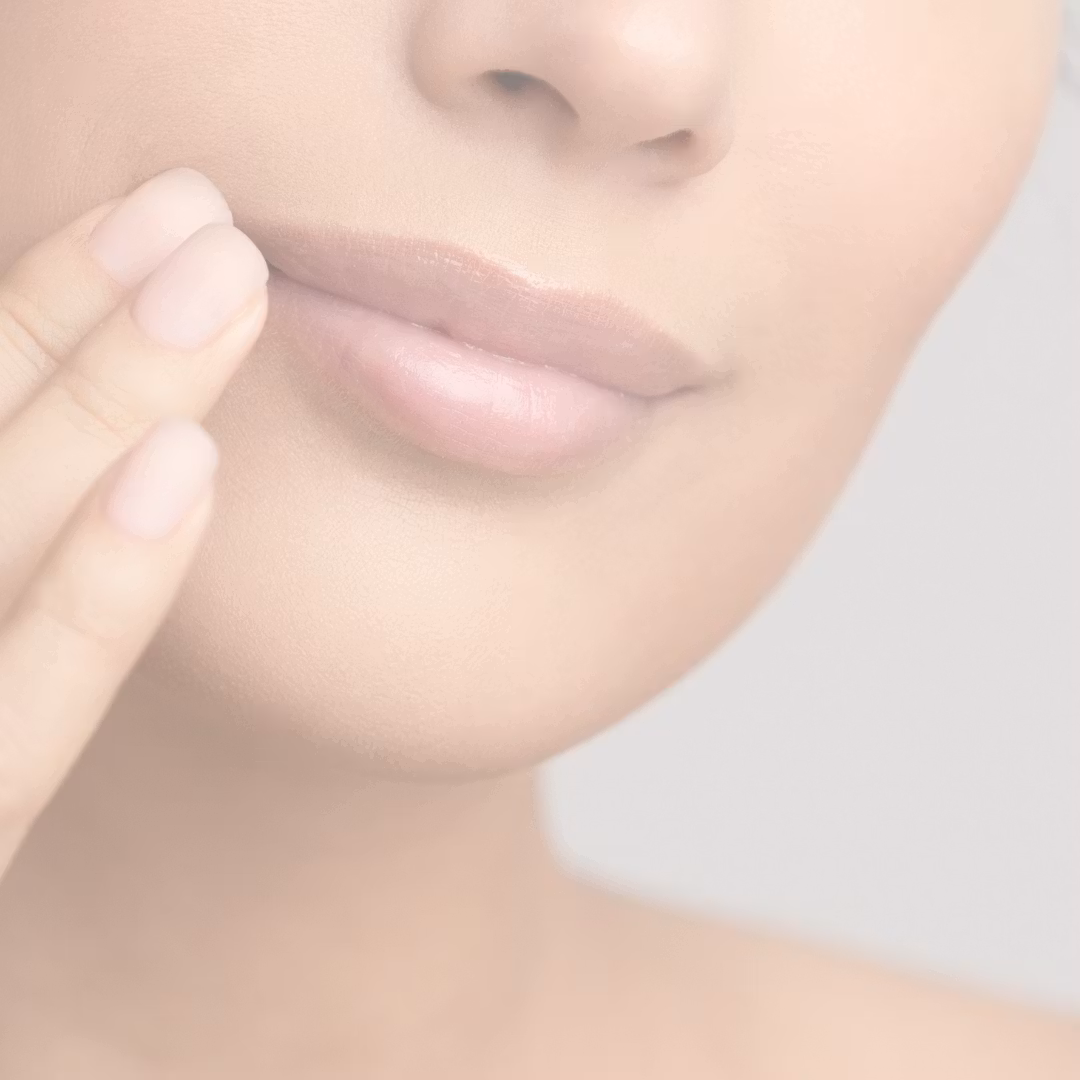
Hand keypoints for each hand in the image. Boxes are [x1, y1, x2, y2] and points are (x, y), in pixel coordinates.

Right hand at [0, 167, 267, 879]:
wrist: (57, 1014)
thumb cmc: (46, 928)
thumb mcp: (31, 672)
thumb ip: (55, 584)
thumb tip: (146, 451)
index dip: (46, 326)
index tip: (155, 236)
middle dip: (74, 319)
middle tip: (200, 208)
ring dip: (95, 393)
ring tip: (216, 275)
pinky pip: (5, 729)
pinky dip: (91, 599)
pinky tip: (186, 479)